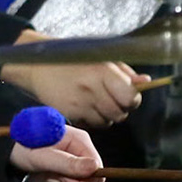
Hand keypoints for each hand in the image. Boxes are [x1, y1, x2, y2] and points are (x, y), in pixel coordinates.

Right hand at [0, 32, 146, 127]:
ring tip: (95, 99)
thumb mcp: (99, 56)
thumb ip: (124, 70)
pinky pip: (91, 124)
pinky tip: (83, 104)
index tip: (127, 94)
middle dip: (119, 108)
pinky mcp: (69, 114)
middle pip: (120, 113)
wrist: (36, 64)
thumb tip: (145, 82)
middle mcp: (92, 88)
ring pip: (107, 122)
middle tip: (109, 96)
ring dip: (105, 114)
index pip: (131, 97)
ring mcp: (79, 103)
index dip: (131, 99)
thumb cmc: (71, 57)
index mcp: (102, 70)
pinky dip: (91, 118)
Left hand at [8, 125, 104, 181]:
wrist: (6, 147)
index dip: (84, 180)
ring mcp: (71, 162)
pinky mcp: (63, 172)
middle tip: (46, 172)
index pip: (97, 167)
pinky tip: (38, 175)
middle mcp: (78, 151)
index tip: (63, 179)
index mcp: (79, 141)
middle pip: (85, 181)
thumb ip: (68, 164)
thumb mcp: (43, 156)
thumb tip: (95, 168)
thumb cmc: (23, 144)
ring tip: (38, 171)